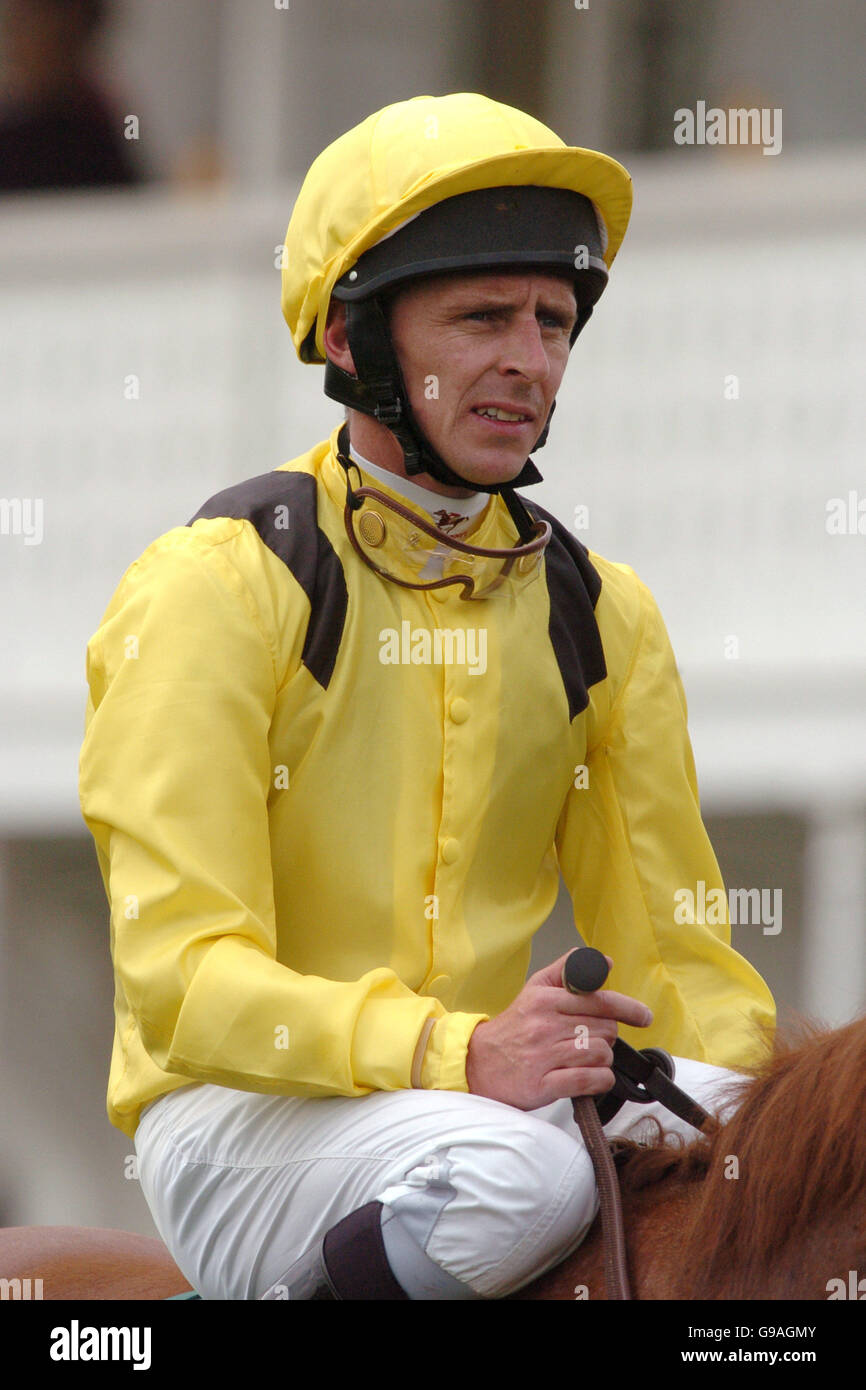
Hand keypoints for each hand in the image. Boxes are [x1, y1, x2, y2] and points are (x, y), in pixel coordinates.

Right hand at [465, 951, 651, 1109]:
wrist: (477, 1063)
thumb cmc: (513, 1027)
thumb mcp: (535, 990)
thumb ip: (568, 971)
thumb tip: (604, 961)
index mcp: (545, 1000)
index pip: (597, 1000)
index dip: (626, 1008)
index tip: (643, 1016)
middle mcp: (545, 1026)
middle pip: (604, 1029)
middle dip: (608, 1036)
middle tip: (596, 1039)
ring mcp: (544, 1056)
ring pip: (599, 1054)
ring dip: (603, 1059)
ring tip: (589, 1058)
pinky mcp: (543, 1084)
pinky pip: (588, 1081)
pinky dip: (600, 1080)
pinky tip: (594, 1077)